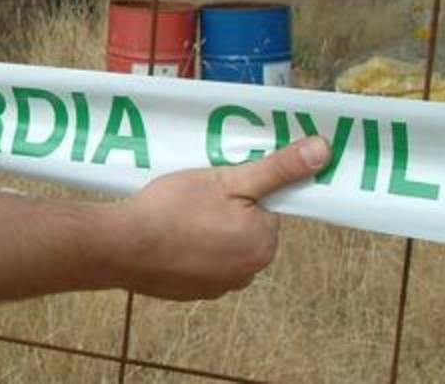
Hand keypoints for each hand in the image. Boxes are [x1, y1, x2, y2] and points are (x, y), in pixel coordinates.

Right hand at [117, 136, 330, 299]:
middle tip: (194, 194)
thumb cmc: (174, 209)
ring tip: (175, 214)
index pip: (266, 211)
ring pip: (220, 248)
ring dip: (205, 233)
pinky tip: (165, 235)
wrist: (121, 246)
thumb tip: (323, 152)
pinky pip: (197, 265)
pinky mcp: (189, 293)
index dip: (242, 192)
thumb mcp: (227, 179)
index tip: (217, 182)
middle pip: (245, 231)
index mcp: (263, 244)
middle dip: (225, 213)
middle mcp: (247, 272)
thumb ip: (277, 169)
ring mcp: (216, 287)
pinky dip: (186, 251)